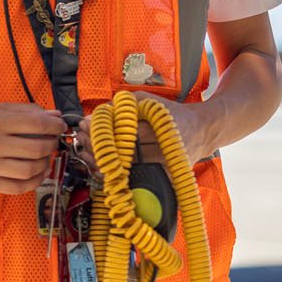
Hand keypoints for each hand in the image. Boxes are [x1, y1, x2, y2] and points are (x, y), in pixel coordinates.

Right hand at [0, 103, 65, 194]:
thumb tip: (54, 114)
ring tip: (45, 156)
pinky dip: (34, 181)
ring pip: (30, 169)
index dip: (54, 125)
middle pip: (37, 148)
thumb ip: (23, 111)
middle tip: (52, 140)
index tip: (60, 125)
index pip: (36, 124)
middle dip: (52, 143)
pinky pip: (18, 187)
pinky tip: (38, 172)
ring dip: (45, 163)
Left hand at [77, 92, 214, 172]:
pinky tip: (96, 165)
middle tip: (80, 138)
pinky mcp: (162, 180)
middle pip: (125, 154)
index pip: (128, 133)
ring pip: (127, 170)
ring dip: (101, 161)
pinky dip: (112, 173)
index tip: (85, 125)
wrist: (201, 132)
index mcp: (164, 128)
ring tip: (83, 150)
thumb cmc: (172, 114)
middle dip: (98, 146)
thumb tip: (97, 114)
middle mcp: (165, 151)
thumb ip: (125, 105)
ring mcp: (164, 169)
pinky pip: (132, 179)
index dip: (104, 130)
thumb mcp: (150, 101)